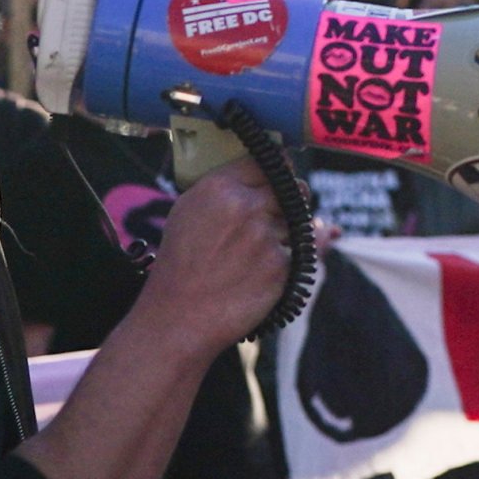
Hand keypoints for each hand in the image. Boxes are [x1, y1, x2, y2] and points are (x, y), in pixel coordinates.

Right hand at [128, 156, 293, 348]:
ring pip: (296, 223)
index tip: (280, 176)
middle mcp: (246, 207)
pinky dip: (285, 262)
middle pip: (291, 188)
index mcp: (219, 188)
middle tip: (281, 210)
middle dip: (291, 198)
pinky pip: (298, 254)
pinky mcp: (282, 266)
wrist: (180, 316)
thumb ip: (224, 189)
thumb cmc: (179, 265)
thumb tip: (256, 175)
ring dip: (286, 233)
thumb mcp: (188, 212)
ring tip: (256, 253)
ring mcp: (267, 236)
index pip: (264, 162)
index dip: (276, 170)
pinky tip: (260, 273)